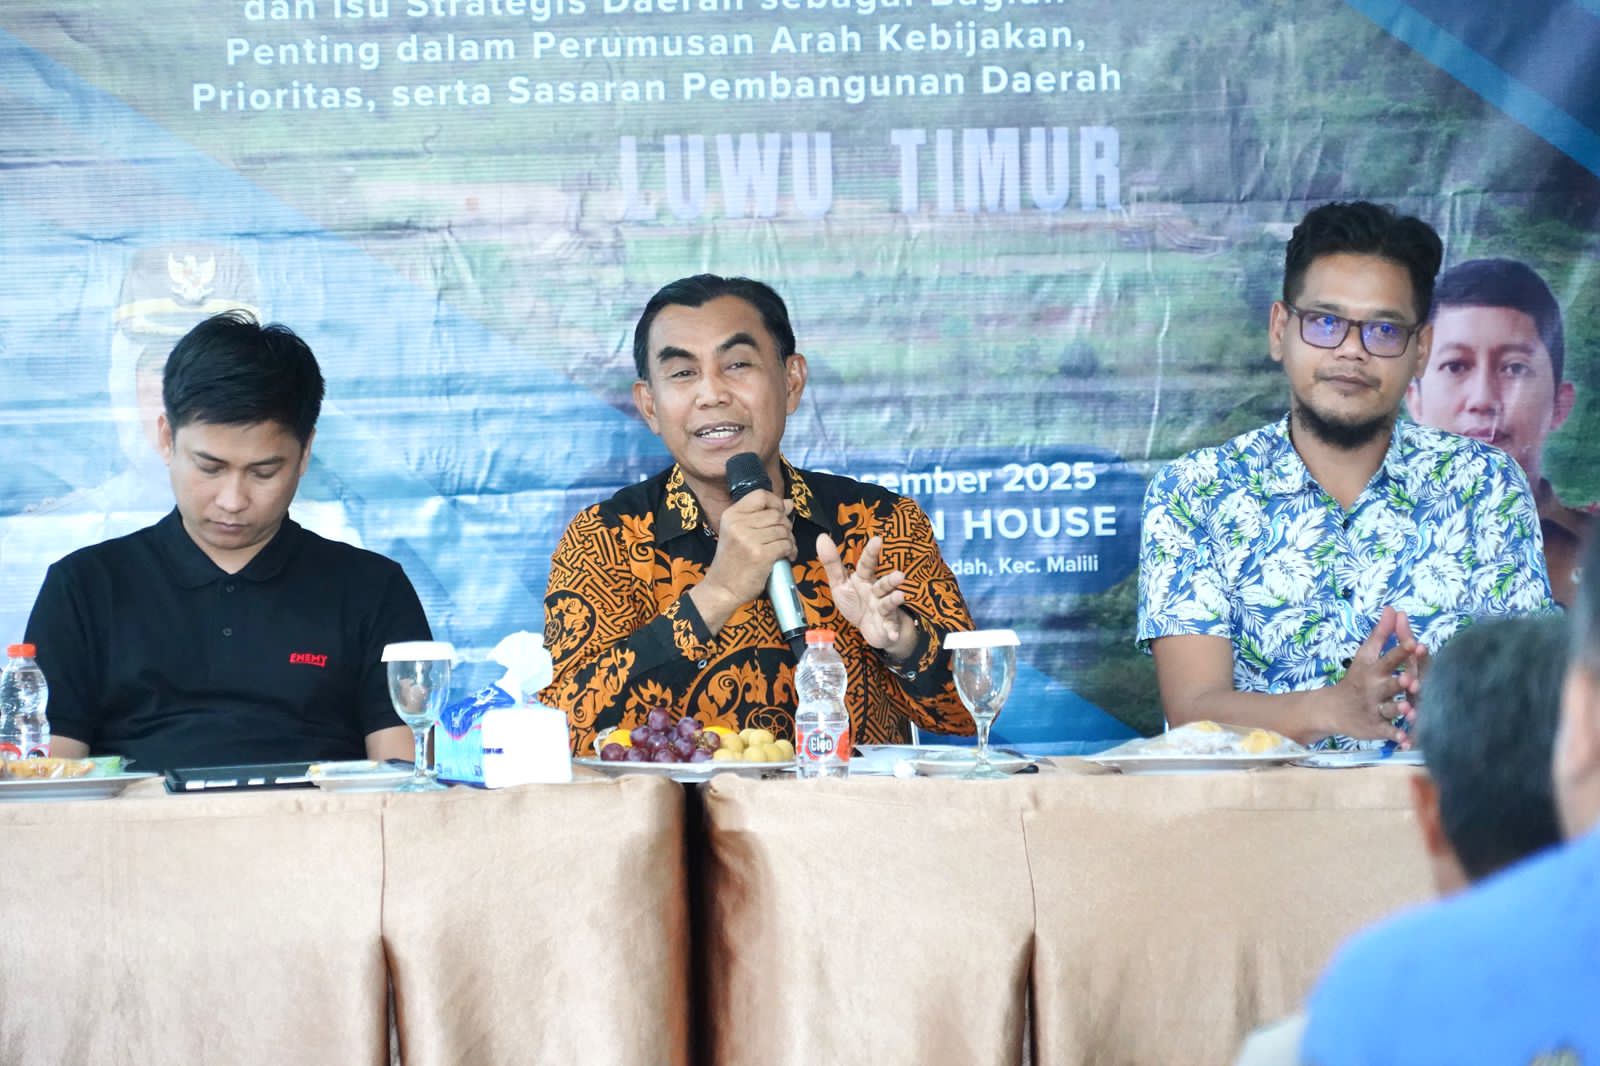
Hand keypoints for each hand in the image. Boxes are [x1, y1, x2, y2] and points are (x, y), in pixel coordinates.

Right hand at [693, 491, 795, 626]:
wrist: (722, 589)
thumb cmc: (732, 561)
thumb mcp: (738, 533)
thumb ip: (761, 517)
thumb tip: (788, 503)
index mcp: (732, 515)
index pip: (760, 495)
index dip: (775, 502)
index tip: (779, 514)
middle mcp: (738, 524)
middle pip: (776, 514)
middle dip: (785, 525)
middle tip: (783, 538)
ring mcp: (749, 539)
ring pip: (783, 530)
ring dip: (789, 540)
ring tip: (784, 549)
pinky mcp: (761, 555)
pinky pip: (786, 545)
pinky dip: (791, 551)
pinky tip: (786, 557)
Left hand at [818, 533, 916, 658]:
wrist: (869, 628)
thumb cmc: (856, 602)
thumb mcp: (840, 584)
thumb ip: (832, 563)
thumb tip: (822, 537)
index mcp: (864, 579)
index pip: (867, 565)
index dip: (871, 553)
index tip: (877, 539)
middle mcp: (876, 591)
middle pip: (883, 584)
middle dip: (890, 580)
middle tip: (899, 575)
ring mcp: (882, 608)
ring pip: (888, 603)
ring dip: (893, 600)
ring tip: (900, 596)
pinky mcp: (886, 625)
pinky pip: (890, 627)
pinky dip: (892, 631)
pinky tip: (893, 634)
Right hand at [1326, 606, 1423, 746]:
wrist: (1332, 708)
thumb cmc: (1356, 678)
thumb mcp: (1365, 654)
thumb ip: (1382, 633)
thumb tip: (1393, 608)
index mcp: (1373, 670)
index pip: (1388, 658)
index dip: (1401, 652)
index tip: (1415, 644)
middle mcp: (1373, 689)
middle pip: (1388, 684)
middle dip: (1398, 683)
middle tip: (1410, 679)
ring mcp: (1373, 708)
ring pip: (1387, 709)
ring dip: (1396, 710)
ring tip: (1407, 710)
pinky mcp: (1375, 727)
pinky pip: (1387, 732)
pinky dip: (1396, 737)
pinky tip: (1407, 741)